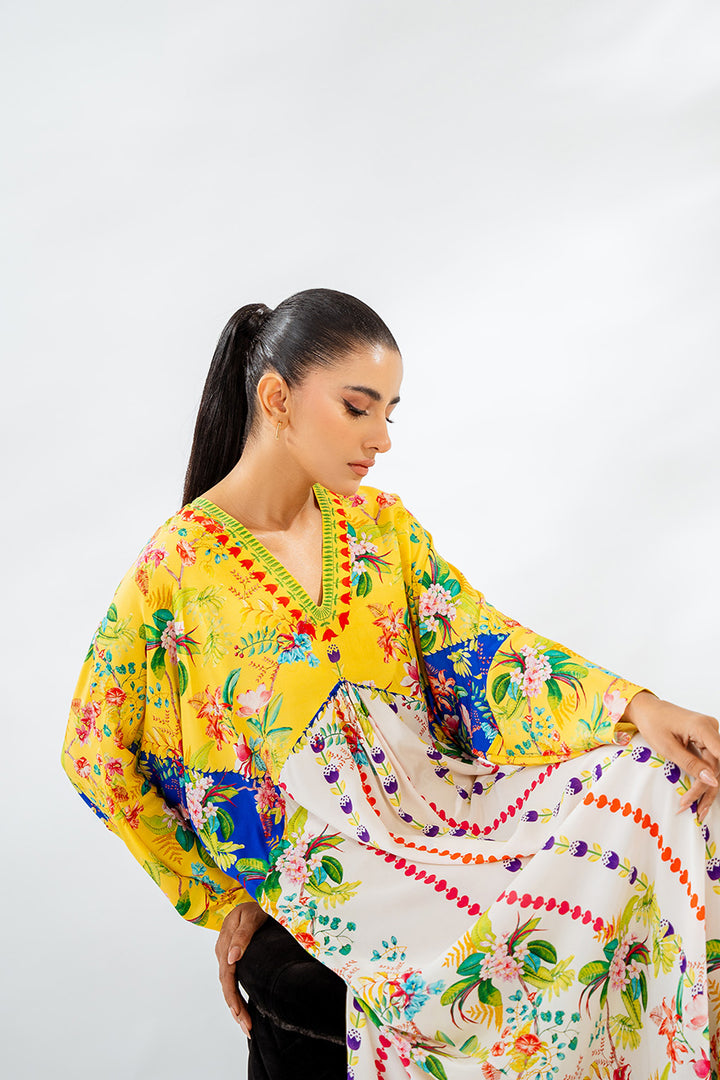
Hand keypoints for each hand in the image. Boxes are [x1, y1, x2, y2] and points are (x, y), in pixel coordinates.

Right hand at [215, 900, 268, 1035]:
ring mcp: (226, 956)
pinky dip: (236, 996)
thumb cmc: (254, 907)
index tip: (242, 1015)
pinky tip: (242, 1009)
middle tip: (248, 1028)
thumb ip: (242, 935)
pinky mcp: (232, 958)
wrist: (254, 900)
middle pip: (227, 986)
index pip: (227, 976)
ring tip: (246, 1026)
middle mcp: (223, 952)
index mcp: (225, 944)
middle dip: (236, 1009)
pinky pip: (232, 980)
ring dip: (236, 1007)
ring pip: (228, 986)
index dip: (234, 997)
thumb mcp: (251, 916)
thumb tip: (231, 958)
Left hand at [622, 690, 719, 821]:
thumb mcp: (668, 747)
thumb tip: (713, 780)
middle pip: (716, 765)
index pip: (719, 758)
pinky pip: (709, 762)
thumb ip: (691, 764)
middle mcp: (711, 729)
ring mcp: (710, 735)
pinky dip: (703, 778)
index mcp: (703, 727)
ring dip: (706, 788)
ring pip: (715, 766)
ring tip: (698, 809)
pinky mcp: (706, 740)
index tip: (703, 799)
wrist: (646, 709)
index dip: (713, 780)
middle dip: (705, 789)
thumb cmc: (653, 723)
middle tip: (695, 810)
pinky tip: (698, 795)